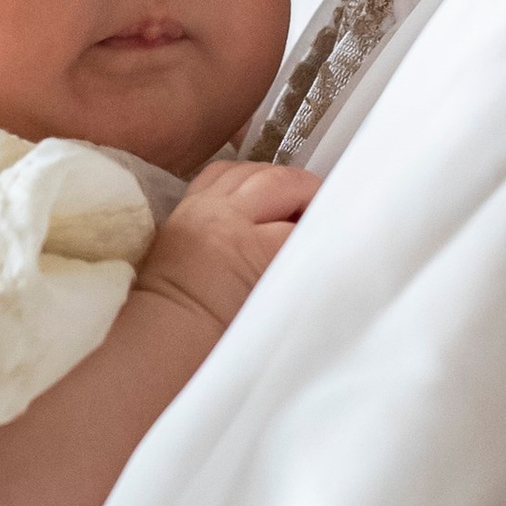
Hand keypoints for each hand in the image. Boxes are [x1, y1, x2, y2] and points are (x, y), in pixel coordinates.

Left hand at [131, 158, 316, 341]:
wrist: (167, 335)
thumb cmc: (222, 333)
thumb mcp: (271, 303)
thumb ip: (296, 268)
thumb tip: (320, 245)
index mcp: (249, 249)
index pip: (302, 227)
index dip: (325, 231)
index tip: (338, 239)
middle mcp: (225, 217)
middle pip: (282, 182)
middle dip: (309, 194)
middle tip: (323, 213)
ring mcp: (203, 206)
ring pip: (253, 170)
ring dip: (278, 181)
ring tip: (293, 202)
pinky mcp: (187, 205)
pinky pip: (222, 173)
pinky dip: (246, 178)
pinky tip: (258, 195)